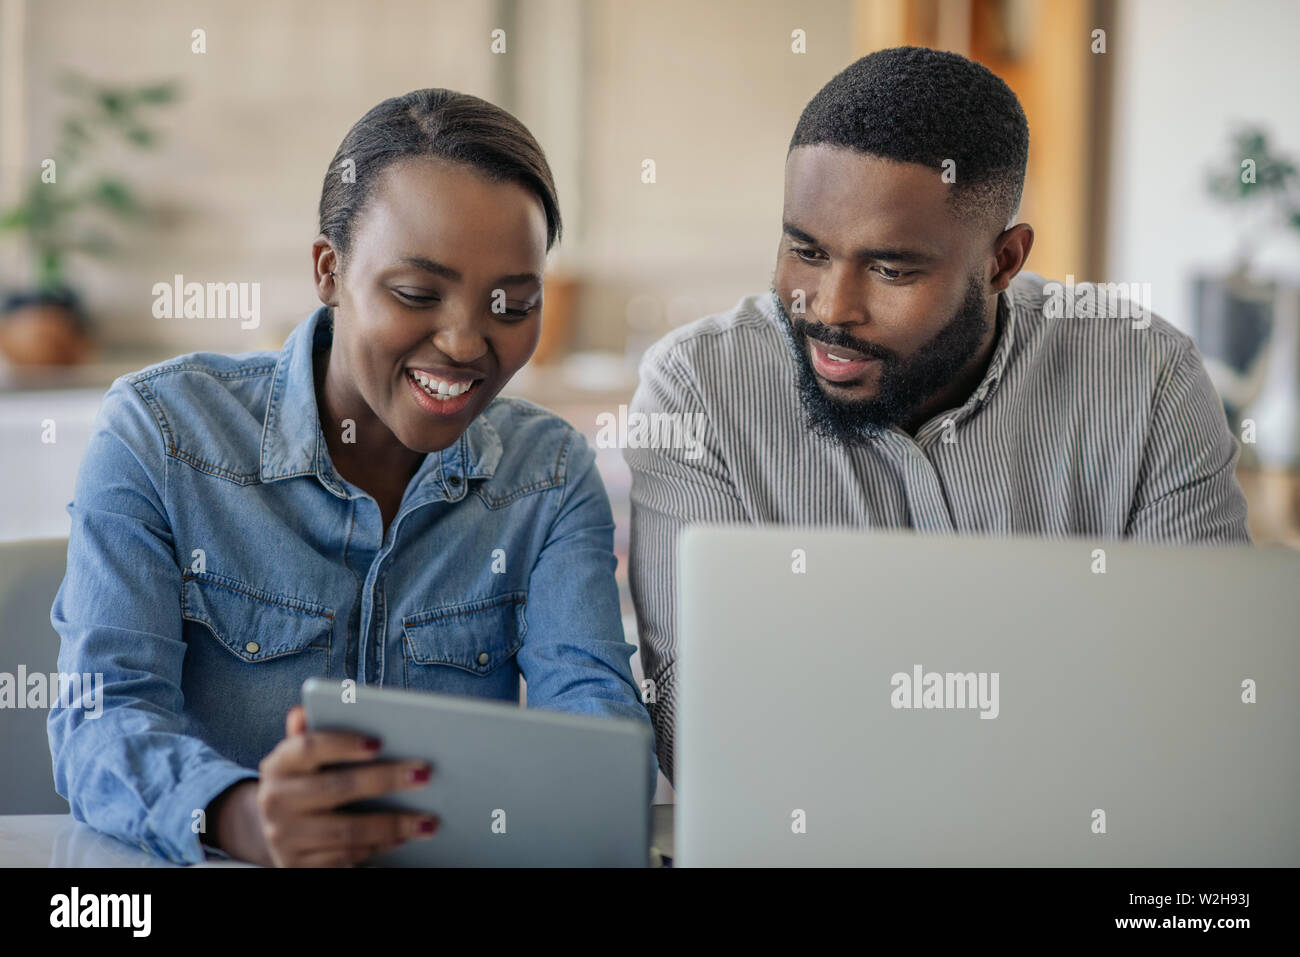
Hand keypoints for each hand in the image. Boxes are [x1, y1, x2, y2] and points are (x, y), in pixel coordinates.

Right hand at [213, 705, 437, 866]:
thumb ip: (308, 735)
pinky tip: (402, 838)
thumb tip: (302, 711)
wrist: (277, 832)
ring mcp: (285, 838)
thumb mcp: (301, 758)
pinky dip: (378, 849)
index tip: (379, 742)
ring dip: (392, 825)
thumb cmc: (303, 783)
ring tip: (426, 819)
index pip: (308, 747)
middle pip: (338, 788)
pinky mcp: (299, 867)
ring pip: (347, 831)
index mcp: (279, 765)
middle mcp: (276, 801)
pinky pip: (346, 858)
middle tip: (425, 775)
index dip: (343, 743)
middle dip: (386, 780)